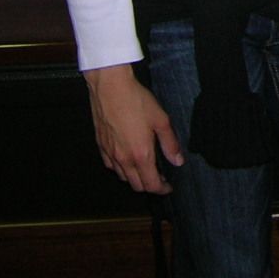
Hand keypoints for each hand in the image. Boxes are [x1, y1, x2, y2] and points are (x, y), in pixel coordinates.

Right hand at [84, 63, 184, 194]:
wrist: (110, 88)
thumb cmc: (136, 101)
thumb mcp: (161, 120)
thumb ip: (170, 143)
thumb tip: (178, 161)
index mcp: (140, 155)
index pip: (151, 184)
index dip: (162, 189)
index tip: (168, 186)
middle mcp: (123, 159)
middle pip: (136, 185)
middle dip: (149, 186)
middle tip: (159, 178)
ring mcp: (110, 153)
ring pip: (123, 177)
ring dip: (135, 178)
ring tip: (144, 168)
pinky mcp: (101, 146)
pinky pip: (111, 166)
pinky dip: (120, 169)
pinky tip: (126, 159)